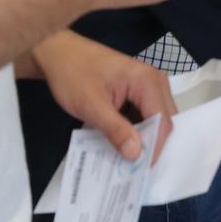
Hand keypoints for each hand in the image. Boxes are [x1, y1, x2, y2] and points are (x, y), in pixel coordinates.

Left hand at [26, 31, 175, 161]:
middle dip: (151, 143)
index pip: (162, 120)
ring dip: (144, 137)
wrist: (57, 52)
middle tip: (135, 165)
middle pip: (164, 120)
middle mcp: (155, 80)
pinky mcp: (140, 90)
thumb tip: (136, 155)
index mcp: (147, 80)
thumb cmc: (72, 73)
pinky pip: (146, 114)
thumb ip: (116, 130)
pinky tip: (123, 140)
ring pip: (156, 119)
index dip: (155, 146)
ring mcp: (149, 84)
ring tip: (128, 155)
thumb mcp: (91, 106)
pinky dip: (137, 129)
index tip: (141, 169)